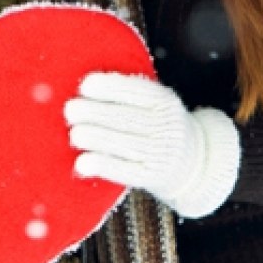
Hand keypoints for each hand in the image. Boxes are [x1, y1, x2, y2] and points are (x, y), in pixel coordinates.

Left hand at [64, 72, 239, 218]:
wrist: (191, 162)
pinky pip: (124, 170)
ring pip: (122, 143)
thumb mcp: (155, 103)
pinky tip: (82, 163)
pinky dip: (101, 165)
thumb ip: (128, 94)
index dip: (109, 87)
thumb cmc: (158, 125)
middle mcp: (166, 126)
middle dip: (94, 112)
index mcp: (164, 102)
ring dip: (94, 137)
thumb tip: (83, 88)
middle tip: (71, 110)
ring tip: (75, 134)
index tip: (85, 86)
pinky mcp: (152, 176)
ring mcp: (160, 153)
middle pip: (125, 117)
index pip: (135, 91)